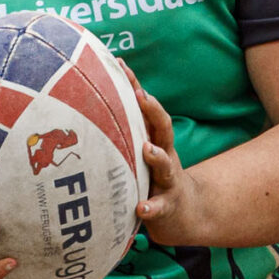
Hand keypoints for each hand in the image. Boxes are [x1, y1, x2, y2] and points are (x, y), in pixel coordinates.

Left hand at [128, 77, 208, 245]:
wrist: (187, 213)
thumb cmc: (155, 177)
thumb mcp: (144, 152)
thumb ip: (126, 132)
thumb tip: (91, 106)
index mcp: (155, 140)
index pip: (147, 109)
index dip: (135, 85)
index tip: (121, 65)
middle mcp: (165, 155)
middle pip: (163, 128)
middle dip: (154, 111)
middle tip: (141, 95)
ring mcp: (168, 180)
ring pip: (165, 165)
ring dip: (157, 156)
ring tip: (147, 149)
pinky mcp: (168, 206)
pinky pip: (160, 206)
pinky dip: (151, 207)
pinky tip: (141, 208)